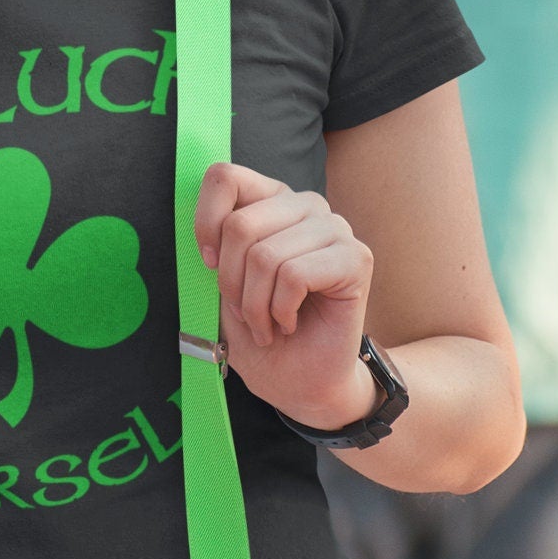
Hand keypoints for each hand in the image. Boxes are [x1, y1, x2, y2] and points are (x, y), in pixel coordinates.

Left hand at [194, 163, 376, 429]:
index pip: (224, 176)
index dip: (205, 223)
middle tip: (245, 312)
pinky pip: (294, 275)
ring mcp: (334, 228)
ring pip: (266, 255)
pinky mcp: (356, 258)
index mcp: (270, 200)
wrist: (300, 381)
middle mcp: (304, 205)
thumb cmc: (260, 331)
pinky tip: (290, 322)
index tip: (210, 265)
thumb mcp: (222, 284)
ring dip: (255, 305)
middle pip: (240, 225)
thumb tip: (201, 229)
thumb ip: (215, 245)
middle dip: (231, 282)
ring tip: (267, 323)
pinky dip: (281, 310)